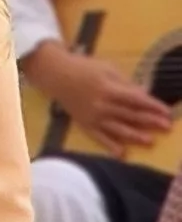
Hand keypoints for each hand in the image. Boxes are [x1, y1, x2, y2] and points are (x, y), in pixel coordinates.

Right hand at [30, 41, 174, 152]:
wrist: (55, 74)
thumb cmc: (83, 67)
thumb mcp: (107, 68)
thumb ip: (125, 83)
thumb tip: (144, 94)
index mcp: (108, 89)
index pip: (136, 99)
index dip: (153, 106)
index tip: (167, 112)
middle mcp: (101, 105)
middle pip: (130, 114)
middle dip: (149, 121)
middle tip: (166, 127)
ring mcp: (92, 116)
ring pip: (117, 128)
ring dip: (134, 135)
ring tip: (150, 141)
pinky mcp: (84, 124)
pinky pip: (98, 137)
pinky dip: (109, 145)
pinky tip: (121, 154)